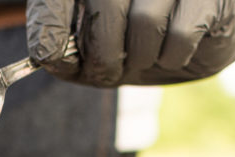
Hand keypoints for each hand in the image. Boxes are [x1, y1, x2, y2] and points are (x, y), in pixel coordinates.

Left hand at [27, 0, 234, 86]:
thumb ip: (62, 54)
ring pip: (145, 22)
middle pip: (106, 6)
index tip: (46, 54)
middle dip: (103, 55)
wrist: (188, 44)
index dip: (51, 23)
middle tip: (108, 72)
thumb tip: (47, 53)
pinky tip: (172, 51)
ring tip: (143, 56)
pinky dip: (172, 57)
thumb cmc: (129, 44)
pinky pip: (181, 33)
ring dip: (140, 57)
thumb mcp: (88, 54)